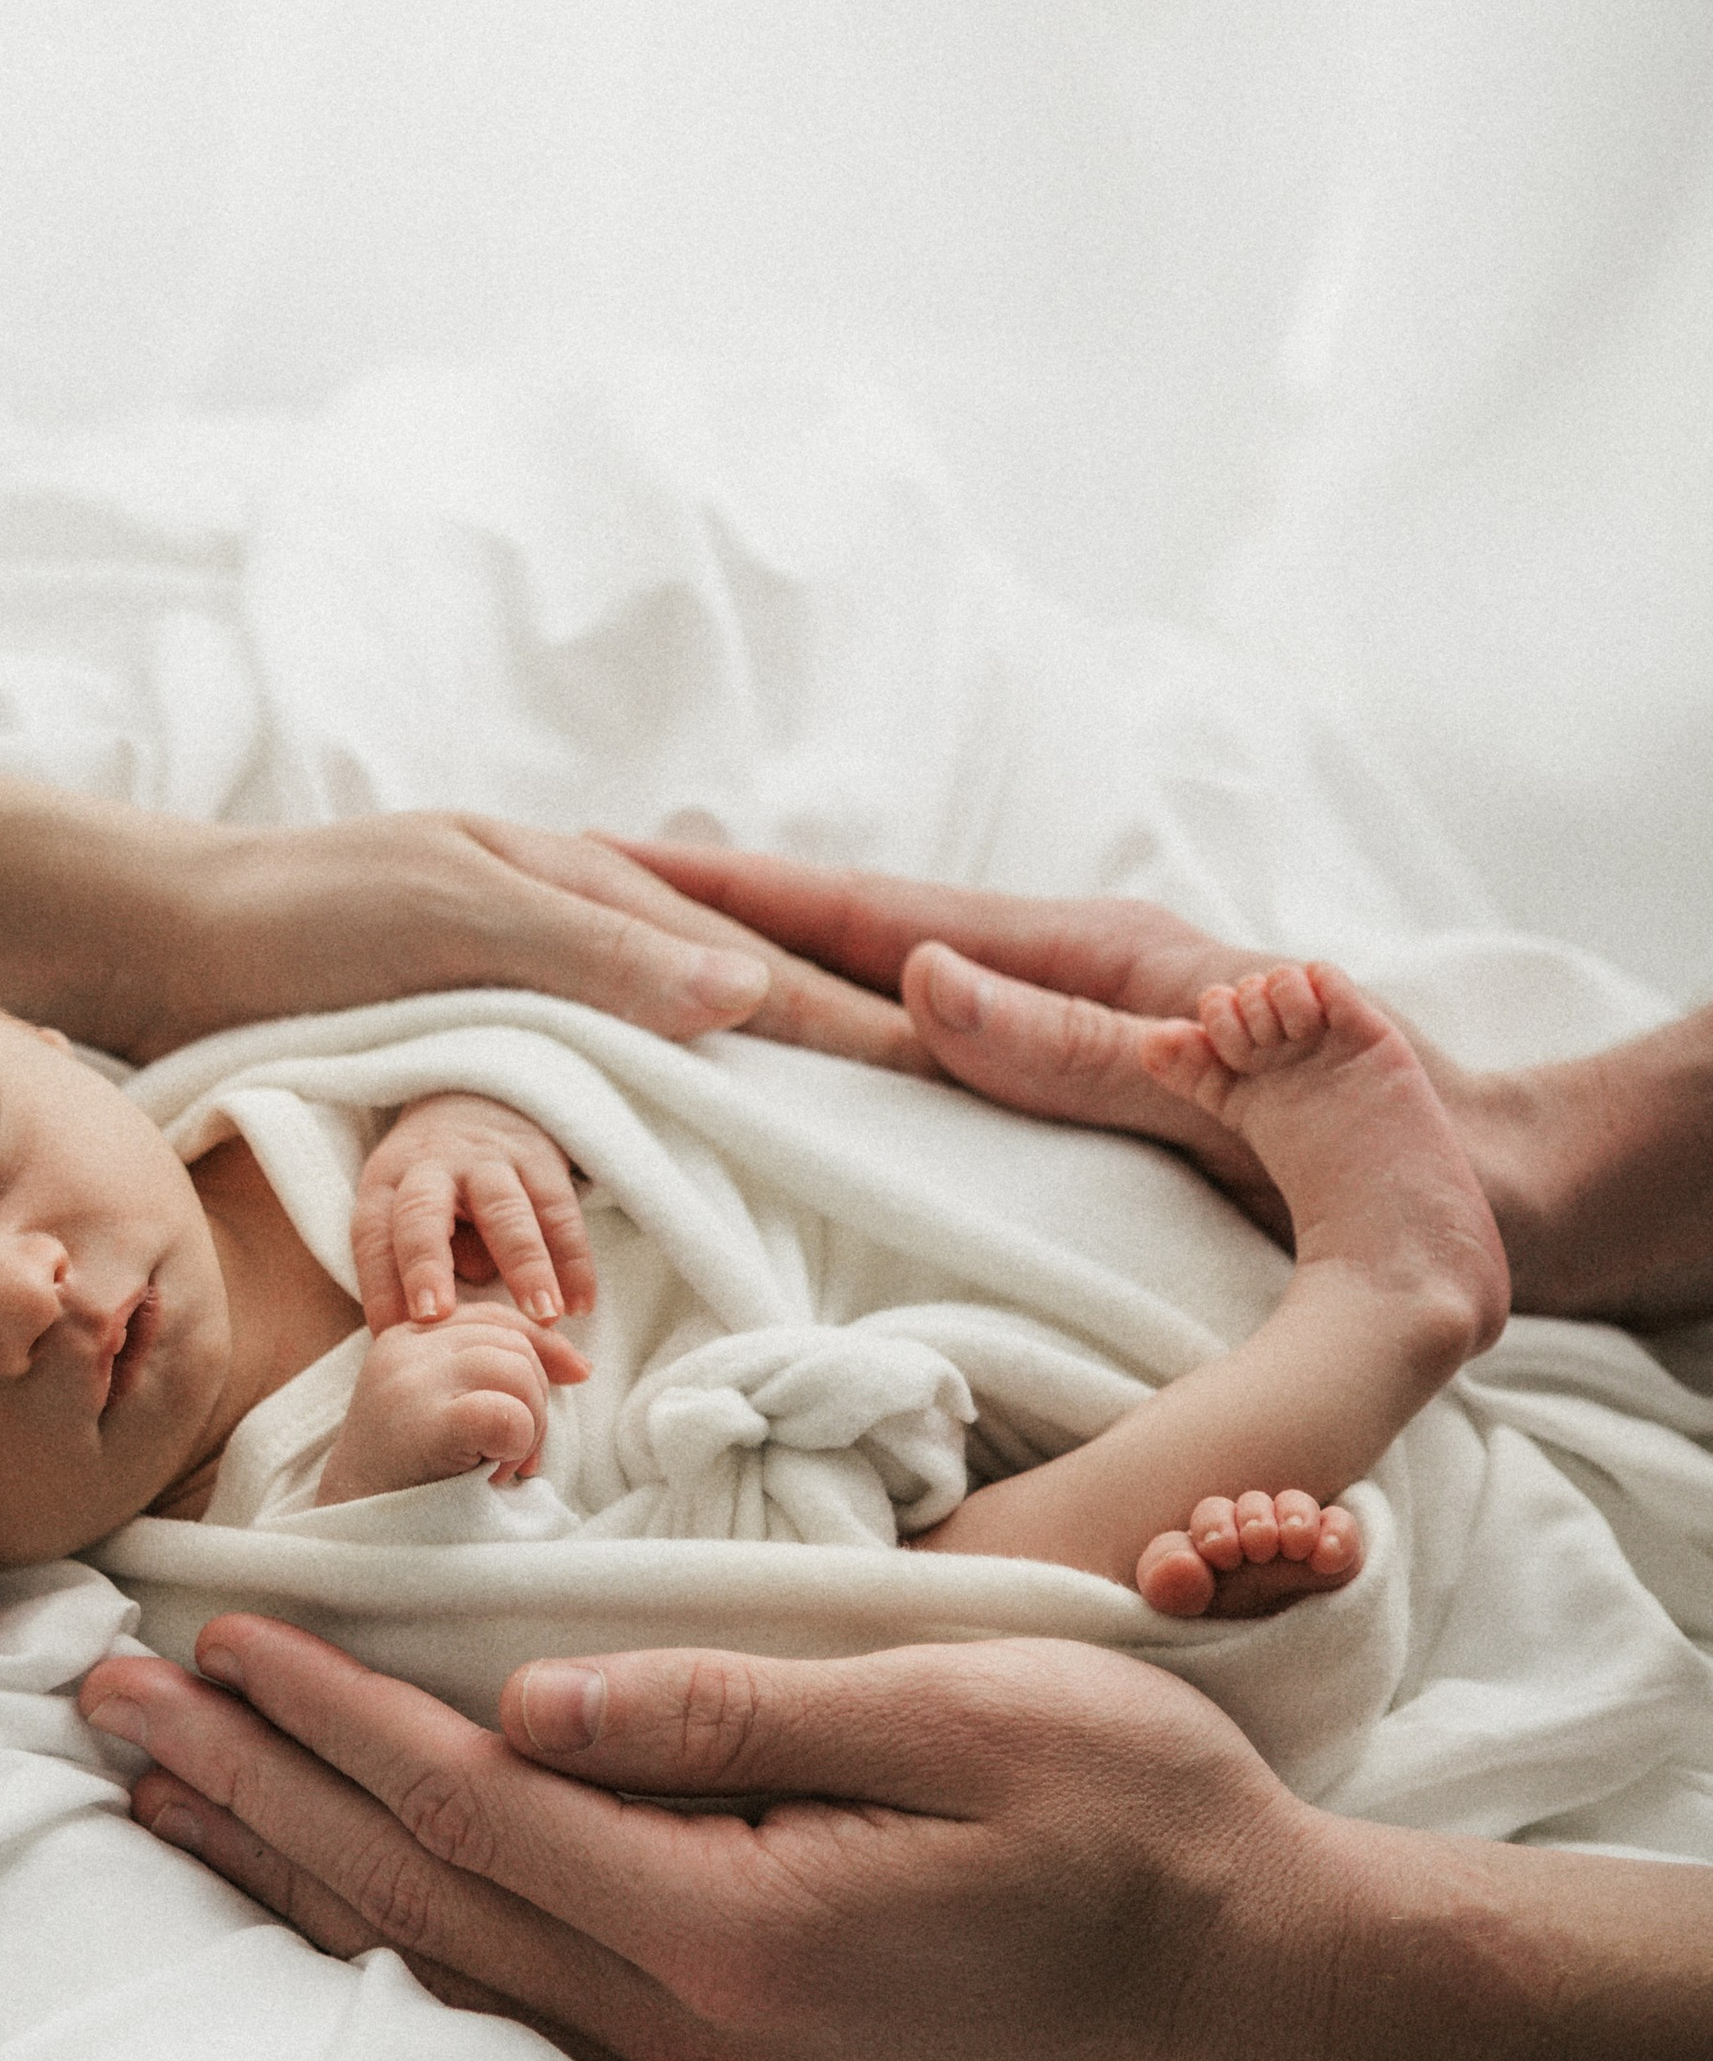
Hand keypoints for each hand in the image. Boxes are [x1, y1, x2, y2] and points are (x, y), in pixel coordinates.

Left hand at [87, 1614, 1712, 2060]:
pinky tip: (321, 1887)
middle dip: (249, 1795)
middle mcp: (687, 2023)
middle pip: (413, 1900)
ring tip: (158, 1791)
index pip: (468, 1806)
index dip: (326, 1721)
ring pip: (438, 1962)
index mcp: (732, 1927)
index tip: (208, 1638)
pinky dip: (386, 1928)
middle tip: (105, 1704)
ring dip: (286, 1869)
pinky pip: (506, 1994)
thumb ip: (732, 1712)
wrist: (1251, 1976)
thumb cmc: (1129, 1810)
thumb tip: (532, 1698)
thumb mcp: (958, 1707)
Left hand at [129, 813, 935, 1072]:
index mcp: (580, 884)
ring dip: (765, 1081)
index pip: (750, 964)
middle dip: (838, 1040)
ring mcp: (521, 979)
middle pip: (734, 992)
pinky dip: (675, 1103)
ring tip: (857, 1138)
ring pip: (679, 1035)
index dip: (847, 1017)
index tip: (950, 1067)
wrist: (150, 939)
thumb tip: (752, 998)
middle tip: (945, 1107)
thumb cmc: (292, 923)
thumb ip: (597, 954)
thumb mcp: (453, 918)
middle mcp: (565, 926)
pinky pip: (609, 1073)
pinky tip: (695, 1146)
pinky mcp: (470, 1033)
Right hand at [316, 1302, 590, 1503]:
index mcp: (408, 1337)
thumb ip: (491, 1373)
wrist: (355, 1538)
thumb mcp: (445, 1408)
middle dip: (537, 1399)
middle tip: (514, 1455)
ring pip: (518, 1372)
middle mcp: (405, 1348)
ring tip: (497, 1466)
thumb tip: (578, 1364)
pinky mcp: (424, 1421)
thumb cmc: (412, 1479)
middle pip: (514, 1343)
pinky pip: (508, 1414)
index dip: (544, 1345)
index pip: (495, 1317)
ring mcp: (411, 1382)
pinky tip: (491, 1472)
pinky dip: (517, 1444)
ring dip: (529, 1427)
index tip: (576, 1375)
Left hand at [354, 1091, 597, 1330]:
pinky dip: (574, 1258)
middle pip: (422, 1213)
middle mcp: (431, 1169)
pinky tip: (583, 1303)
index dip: (379, 1289)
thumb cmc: (435, 1189)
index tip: (391, 1337)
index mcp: (386, 1185)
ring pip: (504, 1211)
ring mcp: (487, 1161)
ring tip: (544, 1316)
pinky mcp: (539, 1158)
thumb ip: (418, 1264)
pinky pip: (559, 1210)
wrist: (479, 1102)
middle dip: (427, 1264)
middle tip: (439, 1317)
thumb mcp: (406, 1212)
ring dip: (525, 1264)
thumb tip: (446, 1321)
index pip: (373, 1239)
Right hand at [619, 848, 1323, 1219]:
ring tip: (623, 969)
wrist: (1498, 1198)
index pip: (881, 918)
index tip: (613, 862)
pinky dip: (831, 1045)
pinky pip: (921, 1061)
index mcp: (1095, 962)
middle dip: (715, 916)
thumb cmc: (1388, 1150)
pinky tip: (770, 1073)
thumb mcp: (1239, 1089)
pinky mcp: (1076, 1092)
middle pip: (856, 937)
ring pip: (879, 994)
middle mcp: (1067, 981)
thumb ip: (1080, 1045)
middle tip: (562, 893)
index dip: (744, 893)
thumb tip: (920, 982)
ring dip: (760, 979)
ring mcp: (1068, 1033)